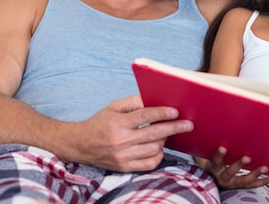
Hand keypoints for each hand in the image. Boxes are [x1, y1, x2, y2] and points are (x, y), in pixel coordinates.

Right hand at [61, 95, 192, 171]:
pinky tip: (159, 147)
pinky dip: (158, 155)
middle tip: (188, 124)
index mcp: (117, 123)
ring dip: (165, 140)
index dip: (162, 113)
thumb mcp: (113, 106)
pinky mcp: (124, 167)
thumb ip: (134, 102)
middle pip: (154, 134)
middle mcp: (120, 141)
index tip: (176, 112)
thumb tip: (153, 101)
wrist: (80, 145)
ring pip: (154, 149)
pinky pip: (149, 164)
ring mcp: (122, 156)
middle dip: (174, 128)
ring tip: (169, 133)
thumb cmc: (100, 123)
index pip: (144, 116)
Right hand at [199, 147, 268, 189]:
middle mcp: (223, 178)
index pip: (215, 162)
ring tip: (265, 168)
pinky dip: (263, 181)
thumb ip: (217, 143)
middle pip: (230, 172)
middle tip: (247, 158)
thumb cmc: (215, 159)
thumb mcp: (212, 153)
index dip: (219, 155)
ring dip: (255, 174)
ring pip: (244, 181)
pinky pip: (253, 185)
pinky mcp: (242, 186)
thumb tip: (217, 124)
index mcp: (214, 168)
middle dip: (239, 165)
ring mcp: (233, 183)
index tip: (223, 147)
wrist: (214, 176)